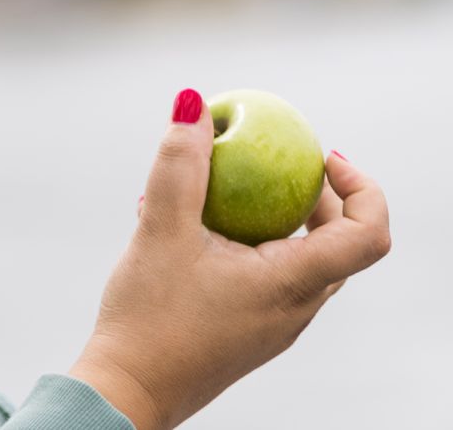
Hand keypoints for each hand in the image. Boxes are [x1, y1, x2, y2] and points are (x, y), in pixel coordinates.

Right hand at [67, 89, 390, 429]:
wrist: (127, 391)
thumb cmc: (148, 318)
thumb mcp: (158, 229)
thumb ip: (178, 166)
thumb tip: (192, 104)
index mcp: (293, 283)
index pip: (368, 233)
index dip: (360, 185)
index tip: (320, 155)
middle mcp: (297, 307)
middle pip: (338, 241)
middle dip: (312, 193)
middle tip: (270, 160)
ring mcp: (275, 322)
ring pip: (299, 257)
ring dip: (272, 214)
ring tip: (214, 191)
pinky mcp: (249, 328)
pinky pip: (268, 274)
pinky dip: (246, 240)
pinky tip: (188, 229)